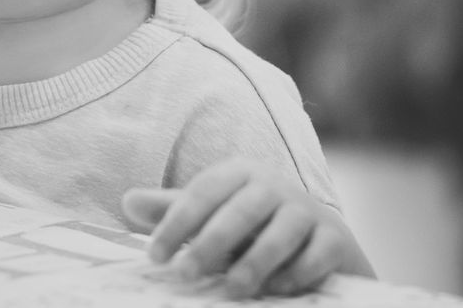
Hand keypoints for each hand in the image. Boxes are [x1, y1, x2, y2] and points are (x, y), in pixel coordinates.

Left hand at [122, 160, 372, 298]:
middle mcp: (273, 186)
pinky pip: (316, 257)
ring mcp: (306, 210)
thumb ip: (171, 209)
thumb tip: (127, 202)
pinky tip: (275, 290)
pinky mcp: (334, 239)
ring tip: (231, 289)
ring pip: (279, 235)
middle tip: (185, 274)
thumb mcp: (210, 213)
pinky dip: (295, 274)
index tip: (155, 257)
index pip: (201, 193)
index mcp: (237, 173)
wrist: (318, 236)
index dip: (175, 224)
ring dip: (253, 264)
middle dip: (210, 244)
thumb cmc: (250, 224)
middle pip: (239, 212)